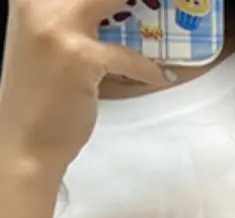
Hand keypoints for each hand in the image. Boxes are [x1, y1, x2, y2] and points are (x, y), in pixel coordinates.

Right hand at [0, 0, 166, 175]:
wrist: (27, 140)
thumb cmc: (39, 97)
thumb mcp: (48, 46)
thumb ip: (70, 24)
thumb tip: (108, 17)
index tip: (124, 3)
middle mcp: (37, 3)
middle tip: (155, 3)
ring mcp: (56, 26)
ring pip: (111, 1)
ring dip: (140, 8)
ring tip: (161, 23)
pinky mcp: (80, 56)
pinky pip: (127, 56)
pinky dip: (147, 69)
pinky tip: (161, 76)